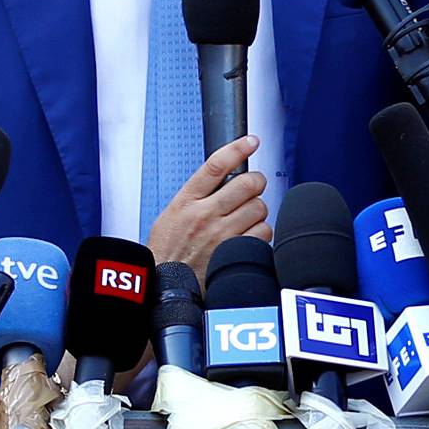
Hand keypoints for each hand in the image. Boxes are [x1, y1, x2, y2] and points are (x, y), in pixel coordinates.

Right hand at [148, 137, 267, 277]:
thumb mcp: (171, 215)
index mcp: (186, 201)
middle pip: (247, 183)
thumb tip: (222, 178)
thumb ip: (195, 196)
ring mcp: (221, 234)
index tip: (251, 142)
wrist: (165, 286)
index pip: (215, 165)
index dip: (238, 149)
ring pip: (259, 206)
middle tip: (252, 187)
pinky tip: (247, 236)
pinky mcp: (234, 252)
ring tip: (245, 217)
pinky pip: (263, 232)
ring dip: (257, 209)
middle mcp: (204, 215)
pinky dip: (260, 232)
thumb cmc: (167, 251)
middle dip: (255, 182)